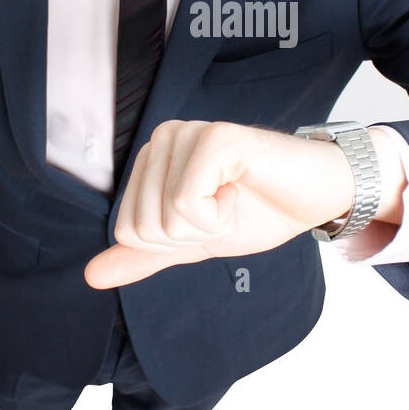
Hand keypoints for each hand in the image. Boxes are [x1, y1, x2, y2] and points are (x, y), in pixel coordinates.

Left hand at [84, 120, 405, 288]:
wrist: (316, 198)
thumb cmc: (261, 209)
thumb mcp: (195, 241)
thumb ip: (147, 254)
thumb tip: (92, 275)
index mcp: (153, 160)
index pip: (128, 231)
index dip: (174, 242)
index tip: (211, 217)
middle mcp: (163, 139)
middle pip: (142, 226)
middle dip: (191, 235)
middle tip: (227, 208)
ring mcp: (187, 134)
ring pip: (165, 217)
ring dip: (210, 225)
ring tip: (236, 196)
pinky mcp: (214, 138)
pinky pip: (187, 203)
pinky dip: (220, 214)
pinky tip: (242, 188)